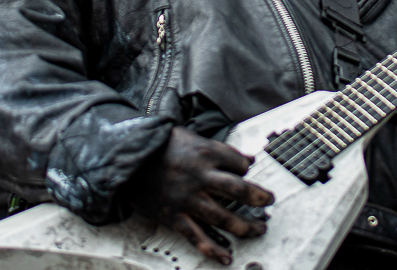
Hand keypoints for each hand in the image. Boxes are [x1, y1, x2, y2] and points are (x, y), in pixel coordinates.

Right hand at [126, 127, 274, 264]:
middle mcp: (199, 177)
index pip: (239, 164)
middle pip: (238, 190)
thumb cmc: (161, 146)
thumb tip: (249, 158)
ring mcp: (187, 199)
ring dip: (244, 226)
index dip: (248, 168)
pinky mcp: (173, 217)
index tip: (250, 173)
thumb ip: (222, 150)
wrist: (127, 159)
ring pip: (222, 217)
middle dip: (258, 197)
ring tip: (258, 230)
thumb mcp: (193, 139)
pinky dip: (213, 250)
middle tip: (270, 201)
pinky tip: (227, 257)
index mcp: (205, 154)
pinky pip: (197, 237)